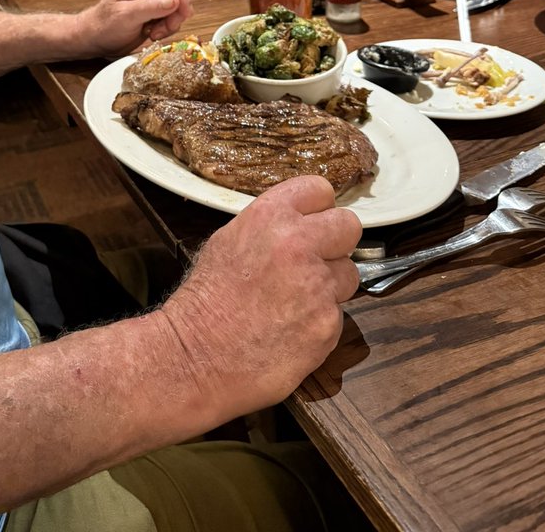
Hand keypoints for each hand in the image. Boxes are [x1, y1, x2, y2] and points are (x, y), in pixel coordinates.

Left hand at [77, 0, 192, 57]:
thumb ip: (150, 6)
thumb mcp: (125, 16)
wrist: (94, 40)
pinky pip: (172, 20)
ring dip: (171, 24)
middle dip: (177, 13)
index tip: (182, 14)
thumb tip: (175, 0)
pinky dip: (167, 29)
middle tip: (165, 28)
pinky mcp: (155, 16)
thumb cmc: (103, 25)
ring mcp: (153, 2)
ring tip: (154, 33)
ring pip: (178, 9)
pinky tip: (152, 35)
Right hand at [159, 176, 360, 417]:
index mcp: (270, 216)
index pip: (320, 190)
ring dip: (330, 287)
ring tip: (295, 302)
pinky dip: (320, 323)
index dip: (318, 210)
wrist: (196, 355)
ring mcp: (317, 285)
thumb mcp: (228, 241)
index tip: (313, 223)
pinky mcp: (327, 324)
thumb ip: (270, 227)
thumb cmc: (206, 300)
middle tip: (315, 261)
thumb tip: (299, 224)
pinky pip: (338, 315)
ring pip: (348, 274)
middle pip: (348, 226)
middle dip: (335, 244)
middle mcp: (298, 243)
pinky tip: (291, 330)